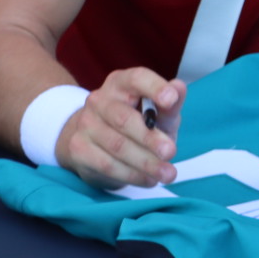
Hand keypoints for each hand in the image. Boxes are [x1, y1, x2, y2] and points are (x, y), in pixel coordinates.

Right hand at [55, 67, 187, 189]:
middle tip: (171, 152)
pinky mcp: (79, 148)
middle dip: (150, 138)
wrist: (96, 141)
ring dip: (146, 163)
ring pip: (117, 146)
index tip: (172, 100)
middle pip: (124, 118)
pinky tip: (149, 179)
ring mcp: (86, 123)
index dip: (155, 87)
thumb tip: (179, 88)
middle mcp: (100, 99)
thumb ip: (170, 104)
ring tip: (167, 174)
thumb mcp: (158, 112)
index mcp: (121, 82)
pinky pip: (108, 164)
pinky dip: (132, 175)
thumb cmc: (137, 121)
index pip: (137, 78)